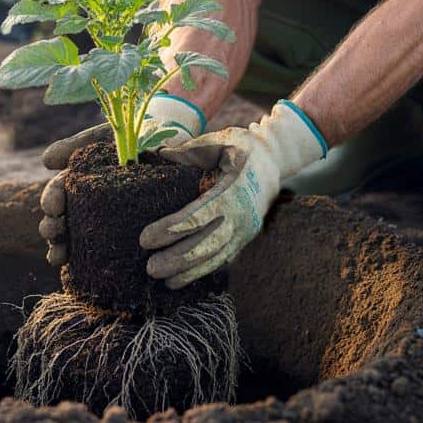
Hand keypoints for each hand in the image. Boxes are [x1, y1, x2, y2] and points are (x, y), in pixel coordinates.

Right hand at [38, 94, 206, 265]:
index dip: (51, 199)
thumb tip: (45, 161)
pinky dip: (87, 260)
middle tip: (53, 232)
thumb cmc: (139, 134)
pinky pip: (106, 249)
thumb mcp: (109, 135)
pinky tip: (75, 269)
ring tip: (57, 256)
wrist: (177, 140)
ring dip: (60, 248)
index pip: (59, 191)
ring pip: (76, 237)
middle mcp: (90, 201)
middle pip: (62, 218)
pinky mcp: (130, 231)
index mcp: (83, 179)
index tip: (52, 207)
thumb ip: (79, 144)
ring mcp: (108, 218)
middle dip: (52, 228)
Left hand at [140, 101, 327, 287]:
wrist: (276, 162)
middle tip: (150, 267)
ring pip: (216, 257)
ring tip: (165, 282)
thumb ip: (189, 149)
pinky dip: (204, 271)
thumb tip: (159, 153)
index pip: (198, 215)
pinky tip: (183, 279)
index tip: (146, 238)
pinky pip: (224, 259)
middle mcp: (241, 216)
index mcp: (232, 190)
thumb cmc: (243, 149)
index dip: (171, 229)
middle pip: (207, 244)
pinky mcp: (245, 238)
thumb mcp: (220, 140)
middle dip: (178, 259)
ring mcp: (245, 230)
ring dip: (190, 272)